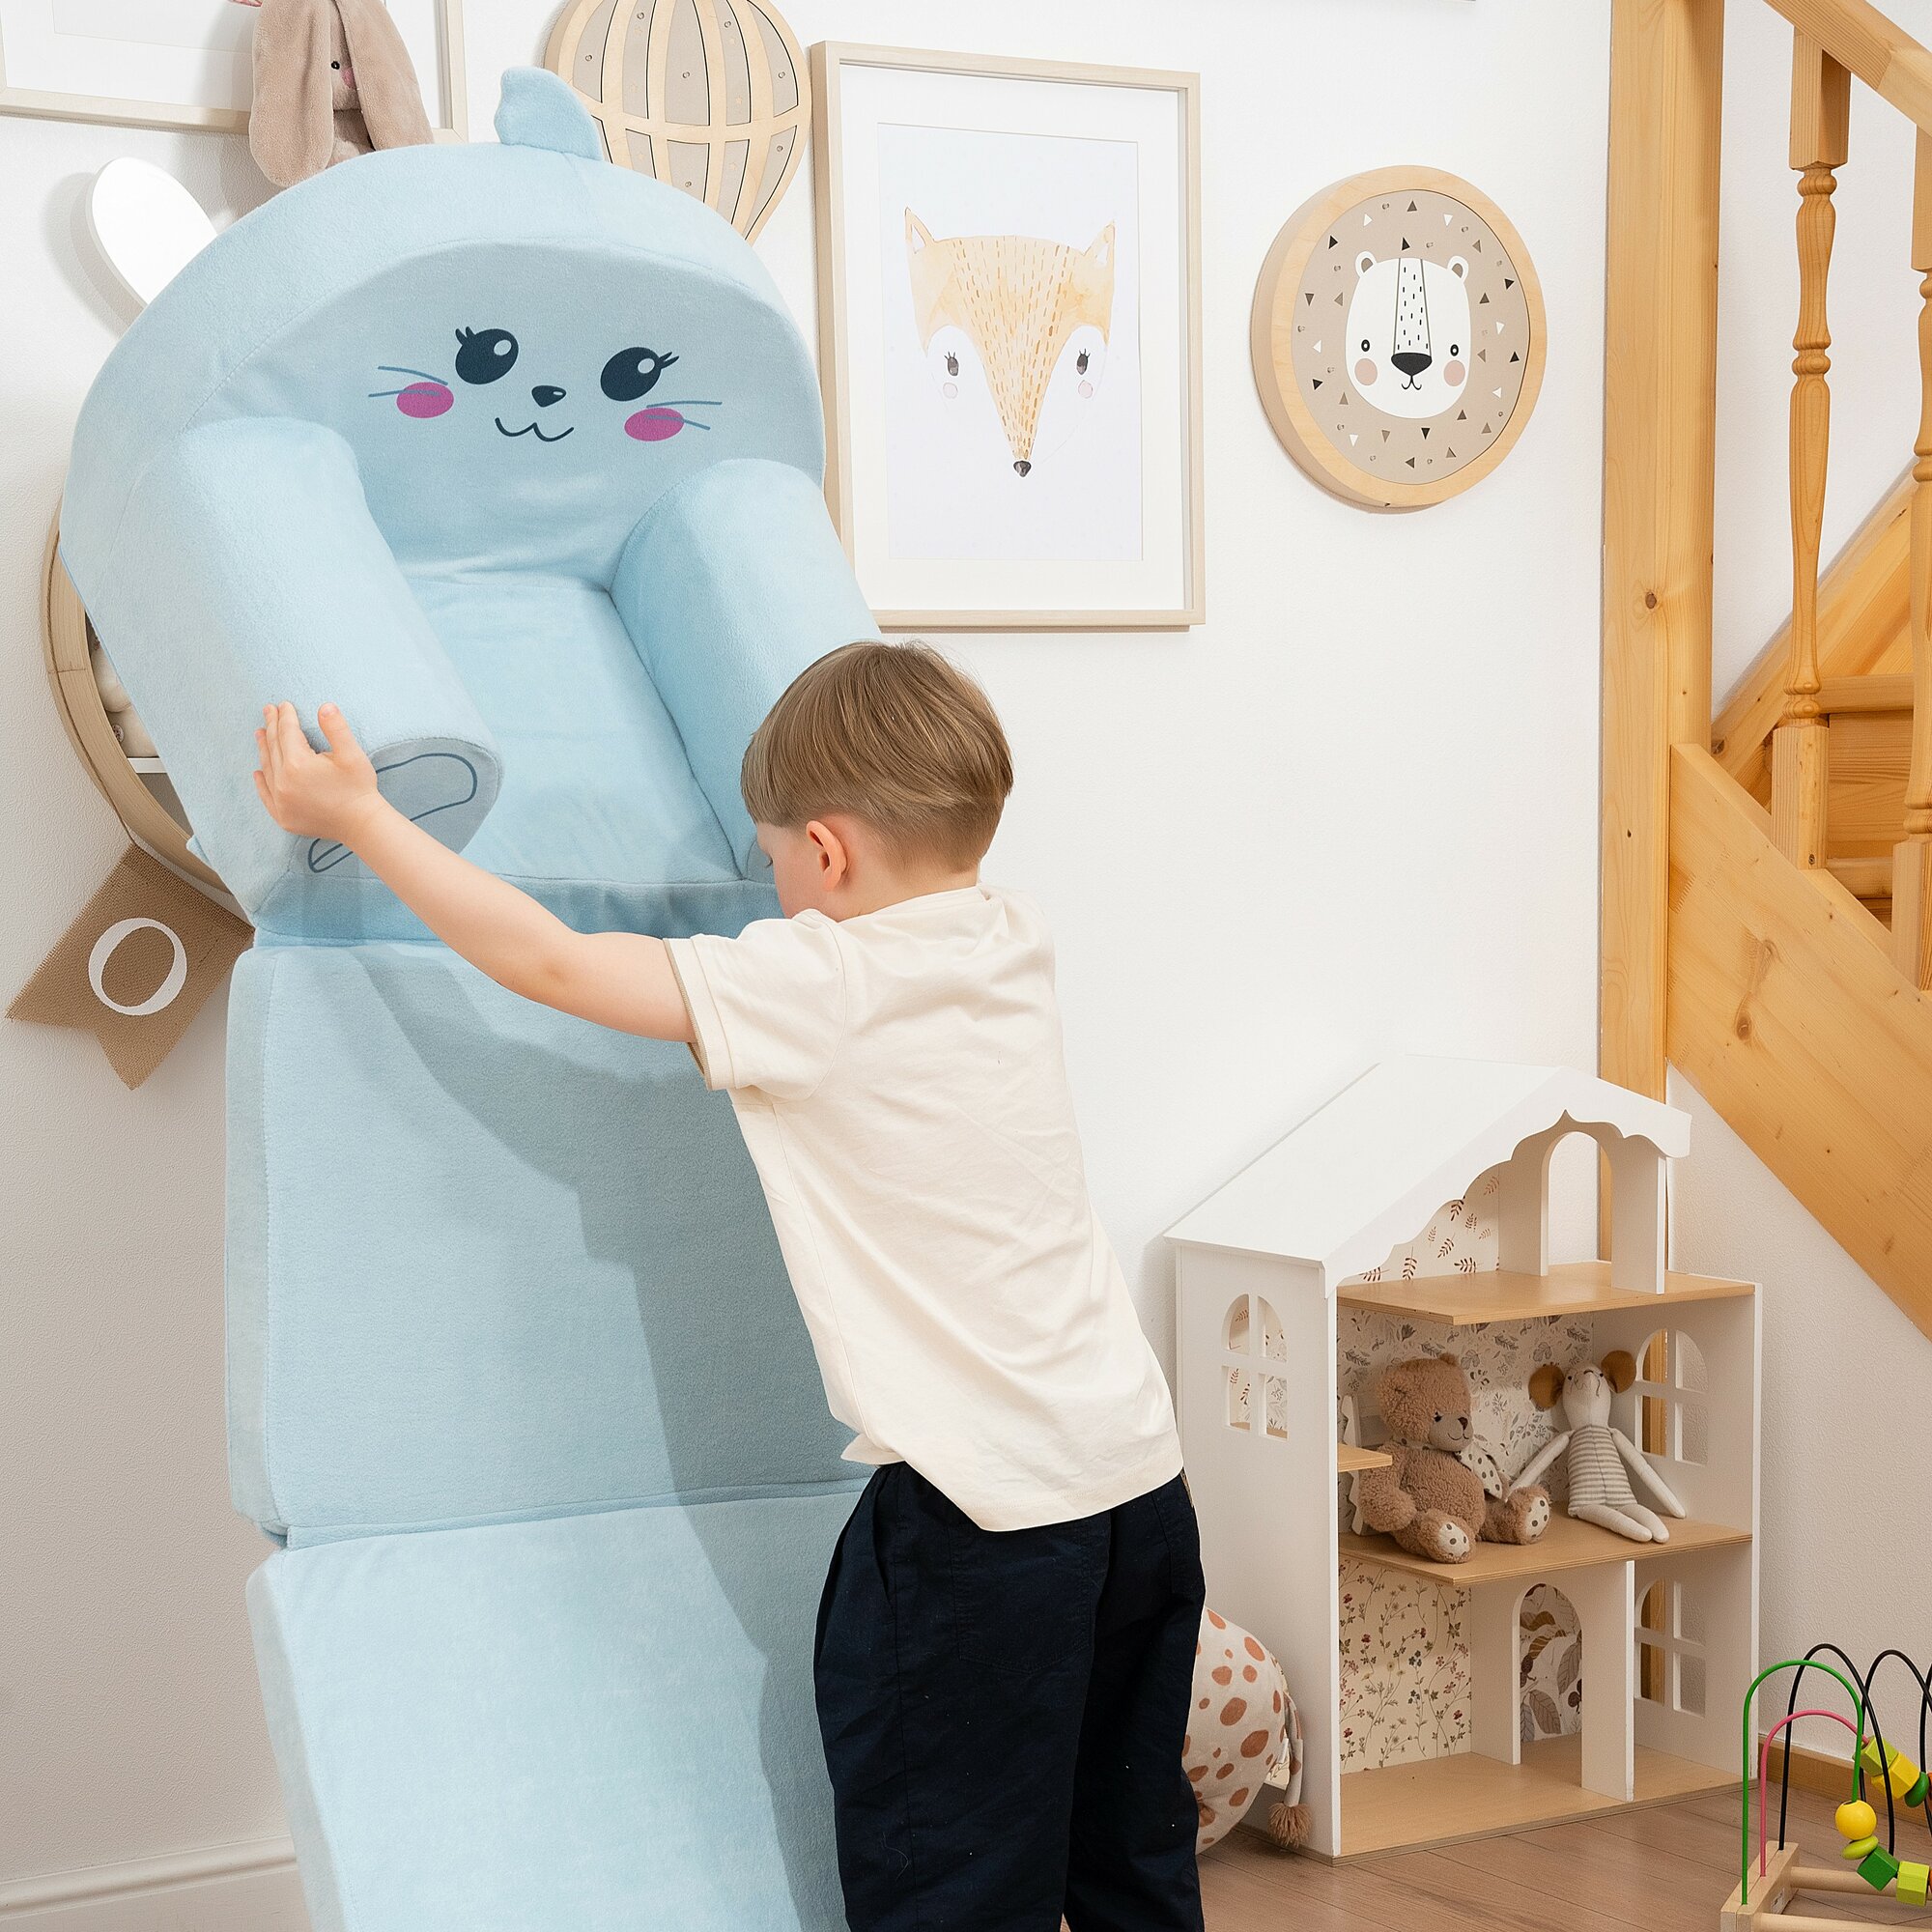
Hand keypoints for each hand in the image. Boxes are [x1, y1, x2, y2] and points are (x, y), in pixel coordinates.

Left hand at [253, 702, 381, 843]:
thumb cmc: (359, 788)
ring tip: (260, 733)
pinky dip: (260, 781)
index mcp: (298, 764)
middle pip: (274, 747)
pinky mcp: (283, 816)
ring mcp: (281, 801)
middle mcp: (283, 782)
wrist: (361, 824)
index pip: (287, 733)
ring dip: (264, 748)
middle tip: (268, 710)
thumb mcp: (352, 754)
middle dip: (272, 726)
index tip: (284, 704)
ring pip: (267, 768)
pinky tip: (257, 771)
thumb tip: (325, 706)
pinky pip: (265, 794)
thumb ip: (336, 728)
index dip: (286, 716)